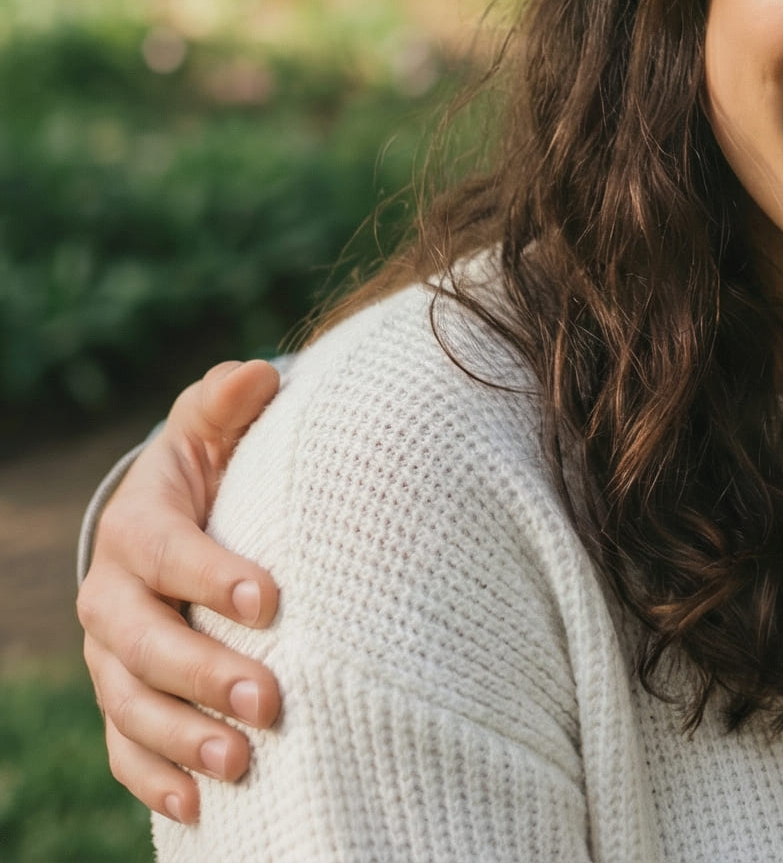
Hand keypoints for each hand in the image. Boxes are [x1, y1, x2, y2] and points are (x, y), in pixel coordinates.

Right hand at [77, 360, 283, 823]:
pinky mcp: (124, 701)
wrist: (172, 517)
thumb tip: (257, 372)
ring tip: (241, 763)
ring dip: (182, 740)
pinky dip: (156, 781)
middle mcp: (112, 599)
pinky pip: (126, 750)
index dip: (212, 576)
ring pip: (131, 708)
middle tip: (270, 699)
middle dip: (203, 675)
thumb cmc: (211, 463)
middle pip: (144, 645)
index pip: (167, 554)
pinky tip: (198, 808)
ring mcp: (112, 658)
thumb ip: (230, 400)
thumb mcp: (215, 422)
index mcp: (138, 528)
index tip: (271, 598)